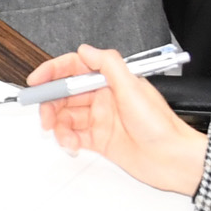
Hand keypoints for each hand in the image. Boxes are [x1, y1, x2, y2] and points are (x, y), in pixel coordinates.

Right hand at [28, 46, 209, 196]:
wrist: (174, 160)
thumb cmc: (161, 126)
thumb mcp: (134, 88)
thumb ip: (108, 65)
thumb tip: (85, 49)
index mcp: (111, 82)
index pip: (75, 69)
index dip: (53, 72)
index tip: (37, 80)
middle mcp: (104, 99)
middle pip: (66, 95)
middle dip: (51, 104)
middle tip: (44, 116)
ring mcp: (101, 120)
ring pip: (67, 117)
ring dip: (58, 125)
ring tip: (62, 136)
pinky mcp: (100, 140)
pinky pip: (74, 136)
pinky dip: (67, 139)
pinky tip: (71, 144)